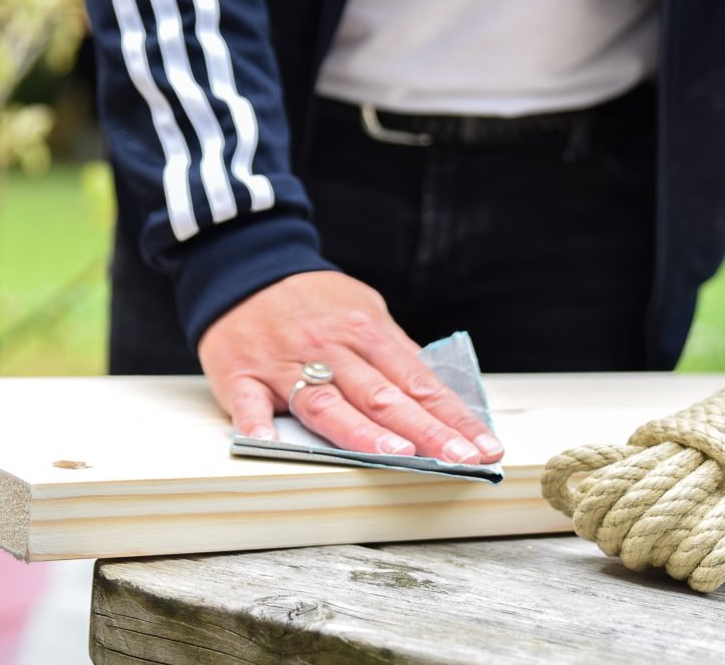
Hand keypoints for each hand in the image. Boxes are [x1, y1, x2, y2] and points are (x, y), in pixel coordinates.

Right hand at [198, 271, 502, 463]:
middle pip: (382, 395)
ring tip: (396, 457)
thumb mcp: (362, 309)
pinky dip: (258, 424)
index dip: (452, 415)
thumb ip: (393, 351)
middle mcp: (330, 348)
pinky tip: (270, 443)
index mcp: (365, 331)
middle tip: (460, 458)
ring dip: (361, 431)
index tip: (483, 445)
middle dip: (425, 430)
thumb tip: (432, 389)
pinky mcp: (241, 374)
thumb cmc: (309, 299)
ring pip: (327, 402)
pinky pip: (249, 403)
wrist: (241, 265)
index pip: (418, 381)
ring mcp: (284, 363)